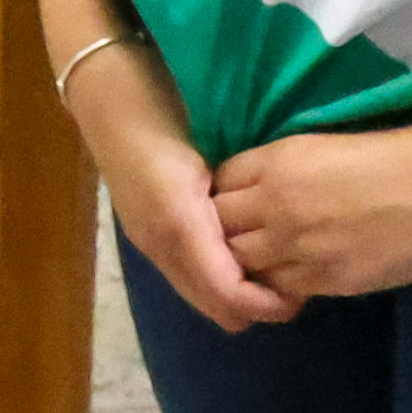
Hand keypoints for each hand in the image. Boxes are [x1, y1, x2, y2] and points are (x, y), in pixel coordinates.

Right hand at [71, 50, 294, 330]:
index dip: (267, 302)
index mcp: (180, 228)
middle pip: (217, 309)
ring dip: (236, 294)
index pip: (230, 296)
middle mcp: (163, 248)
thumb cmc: (164, 118)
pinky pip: (190, 279)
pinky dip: (217, 278)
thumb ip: (236, 206)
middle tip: (289, 280)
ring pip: (204, 298)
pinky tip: (235, 250)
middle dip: (255, 305)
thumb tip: (277, 248)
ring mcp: (152, 245)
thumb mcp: (209, 160)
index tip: (300, 290)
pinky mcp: (149, 237)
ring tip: (266, 266)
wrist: (111, 102)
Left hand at [213, 118, 411, 303]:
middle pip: (220, 226)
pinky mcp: (326, 280)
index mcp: (279, 160)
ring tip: (276, 261)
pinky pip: (279, 289)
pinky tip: (302, 277)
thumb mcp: (327, 147)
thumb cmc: (401, 155)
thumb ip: (287, 171)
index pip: (220, 183)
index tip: (243, 204)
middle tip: (253, 238)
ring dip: (252, 264)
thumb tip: (262, 193)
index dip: (228, 196)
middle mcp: (277, 202)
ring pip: (242, 265)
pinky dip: (281, 286)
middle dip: (229, 233)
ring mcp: (298, 245)